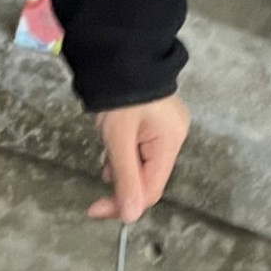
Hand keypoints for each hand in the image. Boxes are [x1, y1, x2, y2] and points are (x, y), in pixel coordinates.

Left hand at [88, 96, 189, 220]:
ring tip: (107, 149)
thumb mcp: (118, 139)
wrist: (120, 55)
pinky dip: (125, 154)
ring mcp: (168, 130)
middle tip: (101, 173)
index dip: (124, 205)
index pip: (151, 190)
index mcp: (170, 142)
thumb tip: (131, 215)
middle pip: (148, 178)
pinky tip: (113, 145)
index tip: (96, 209)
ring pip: (143, 165)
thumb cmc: (120, 92)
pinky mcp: (158, 124)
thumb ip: (125, 178)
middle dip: (121, 181)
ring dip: (121, 166)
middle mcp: (175, 138)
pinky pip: (142, 150)